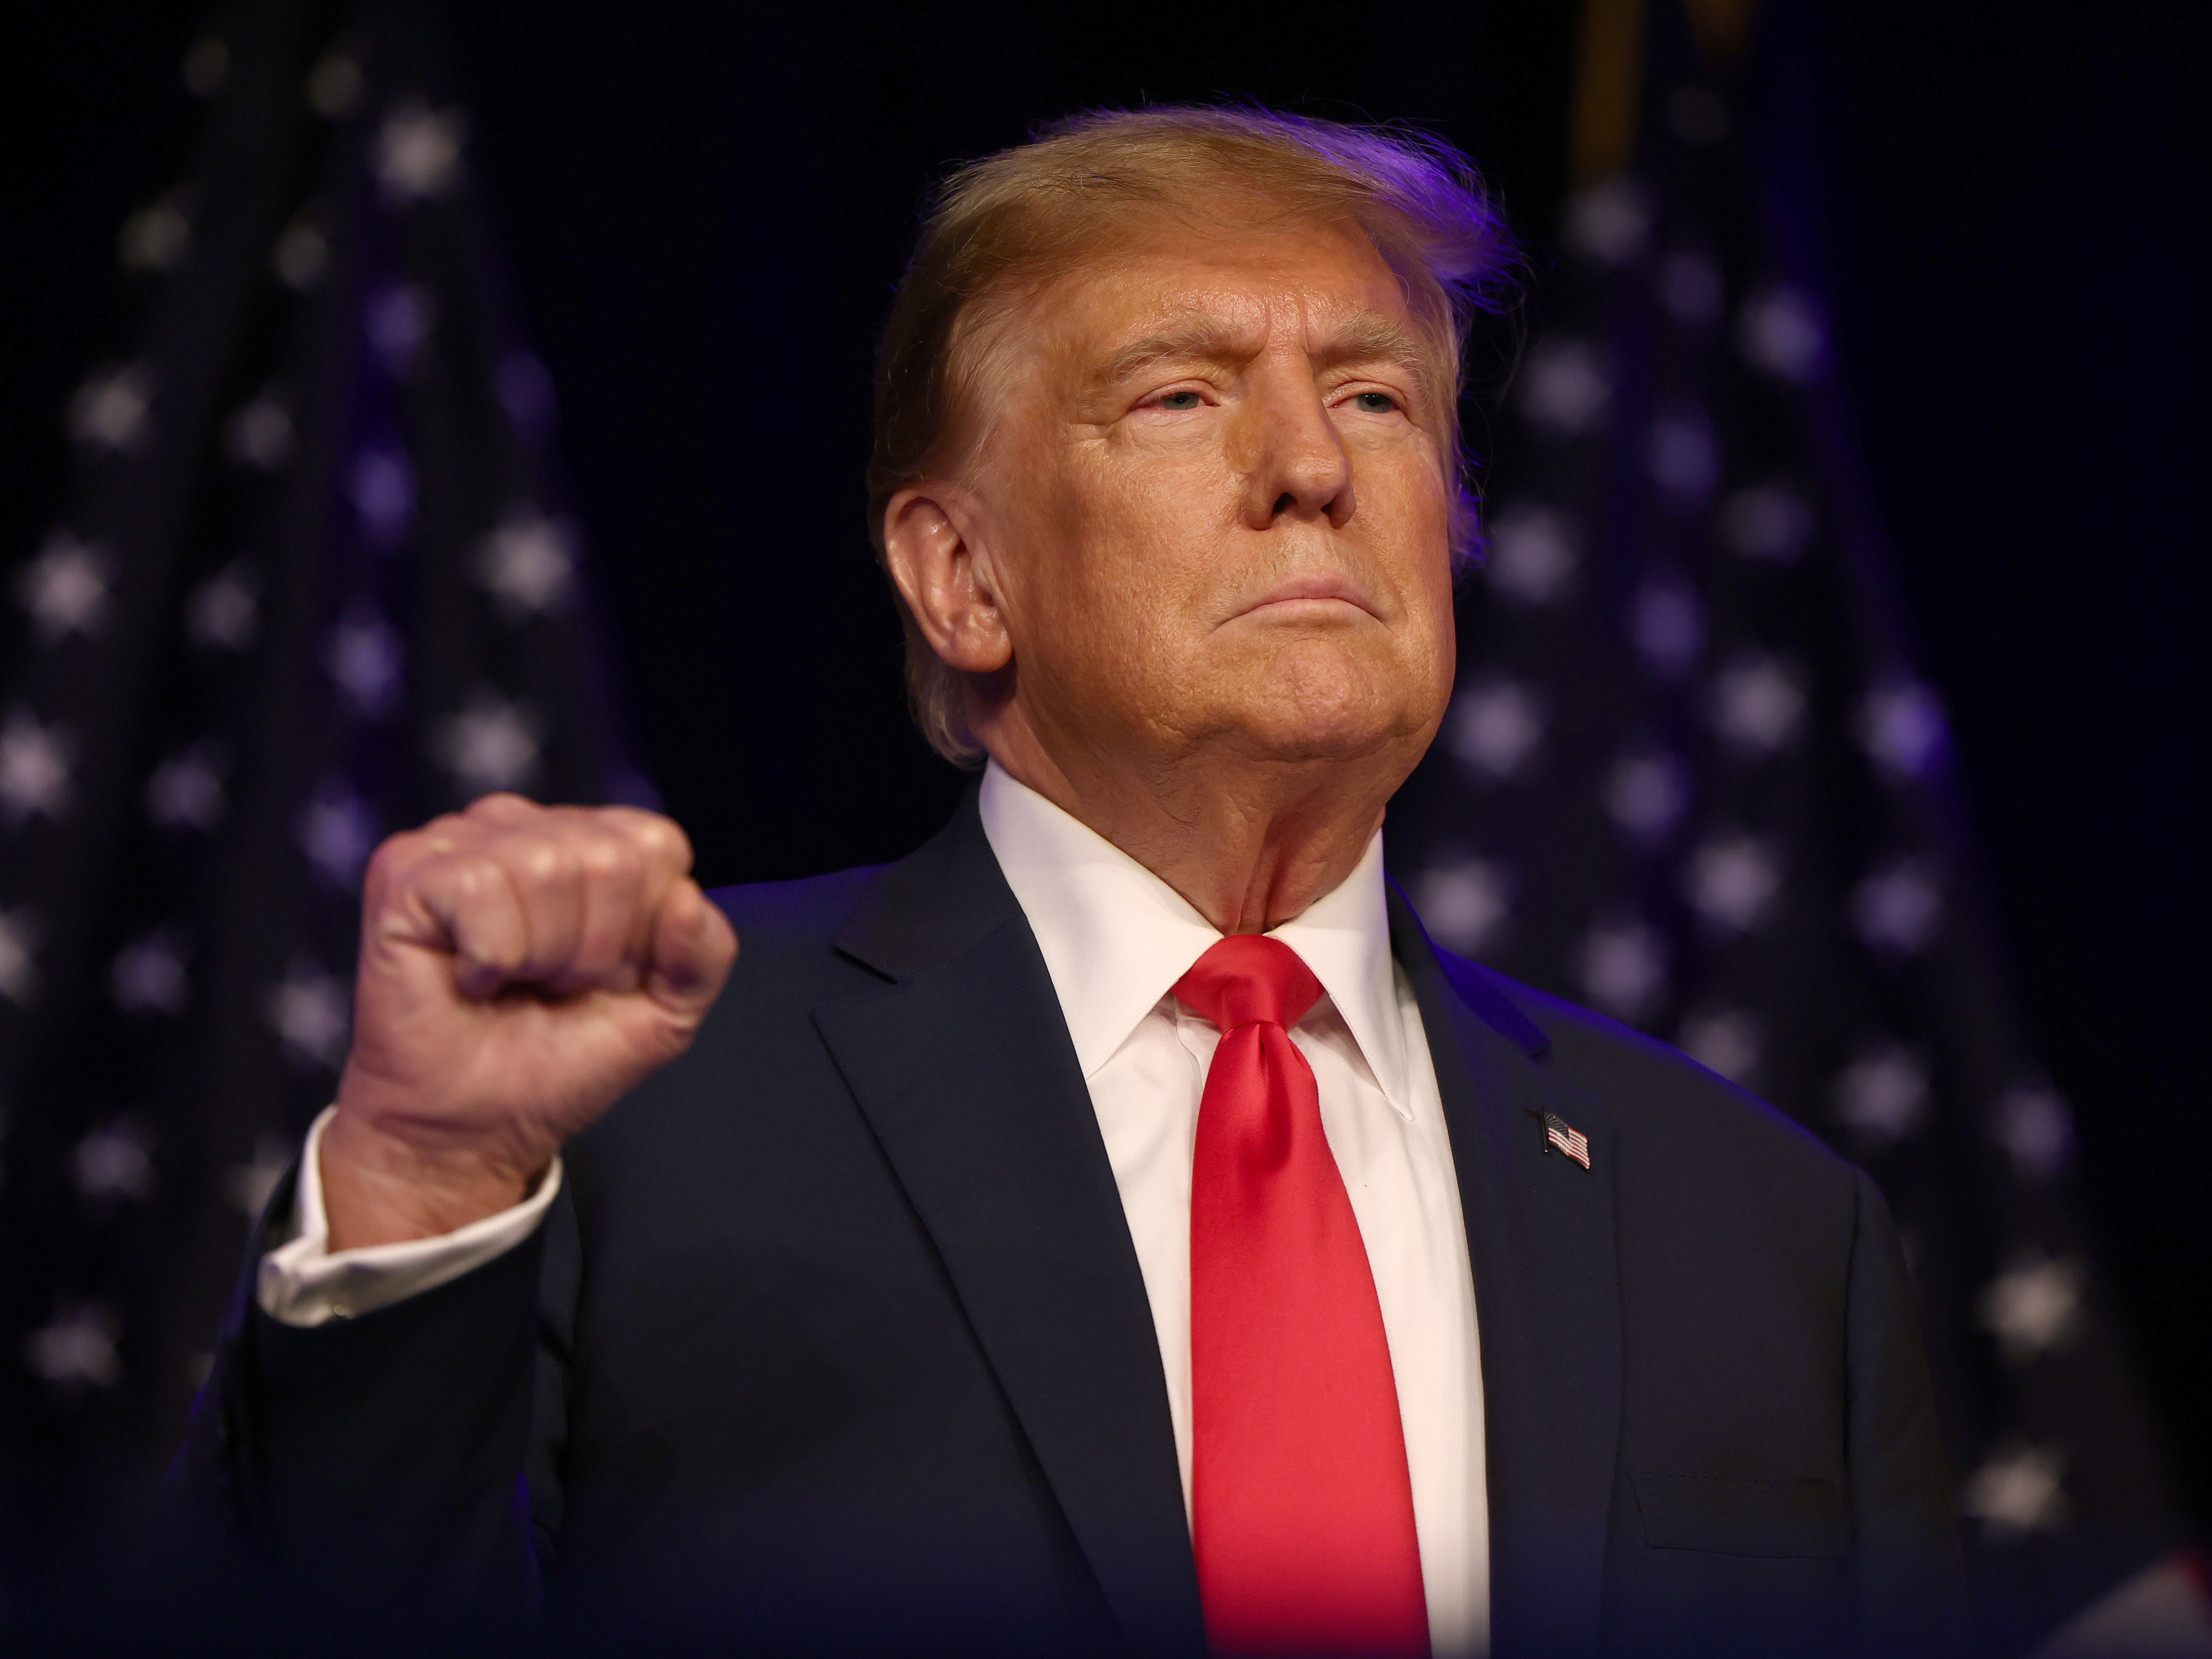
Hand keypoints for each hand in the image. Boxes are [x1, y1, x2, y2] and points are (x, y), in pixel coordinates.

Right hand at [321, 794, 737, 1248]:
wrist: (473, 1126)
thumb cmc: (556, 1062)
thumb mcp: (664, 1015)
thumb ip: (703, 956)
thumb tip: (687, 899)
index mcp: (590, 842)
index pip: (657, 843)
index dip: (643, 930)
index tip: (602, 975)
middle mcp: (526, 826)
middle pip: (609, 858)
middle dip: (593, 948)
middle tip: (549, 984)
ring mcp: (460, 840)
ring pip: (546, 867)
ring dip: (540, 954)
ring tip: (510, 980)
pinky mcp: (405, 869)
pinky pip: (481, 888)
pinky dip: (488, 956)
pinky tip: (468, 976)